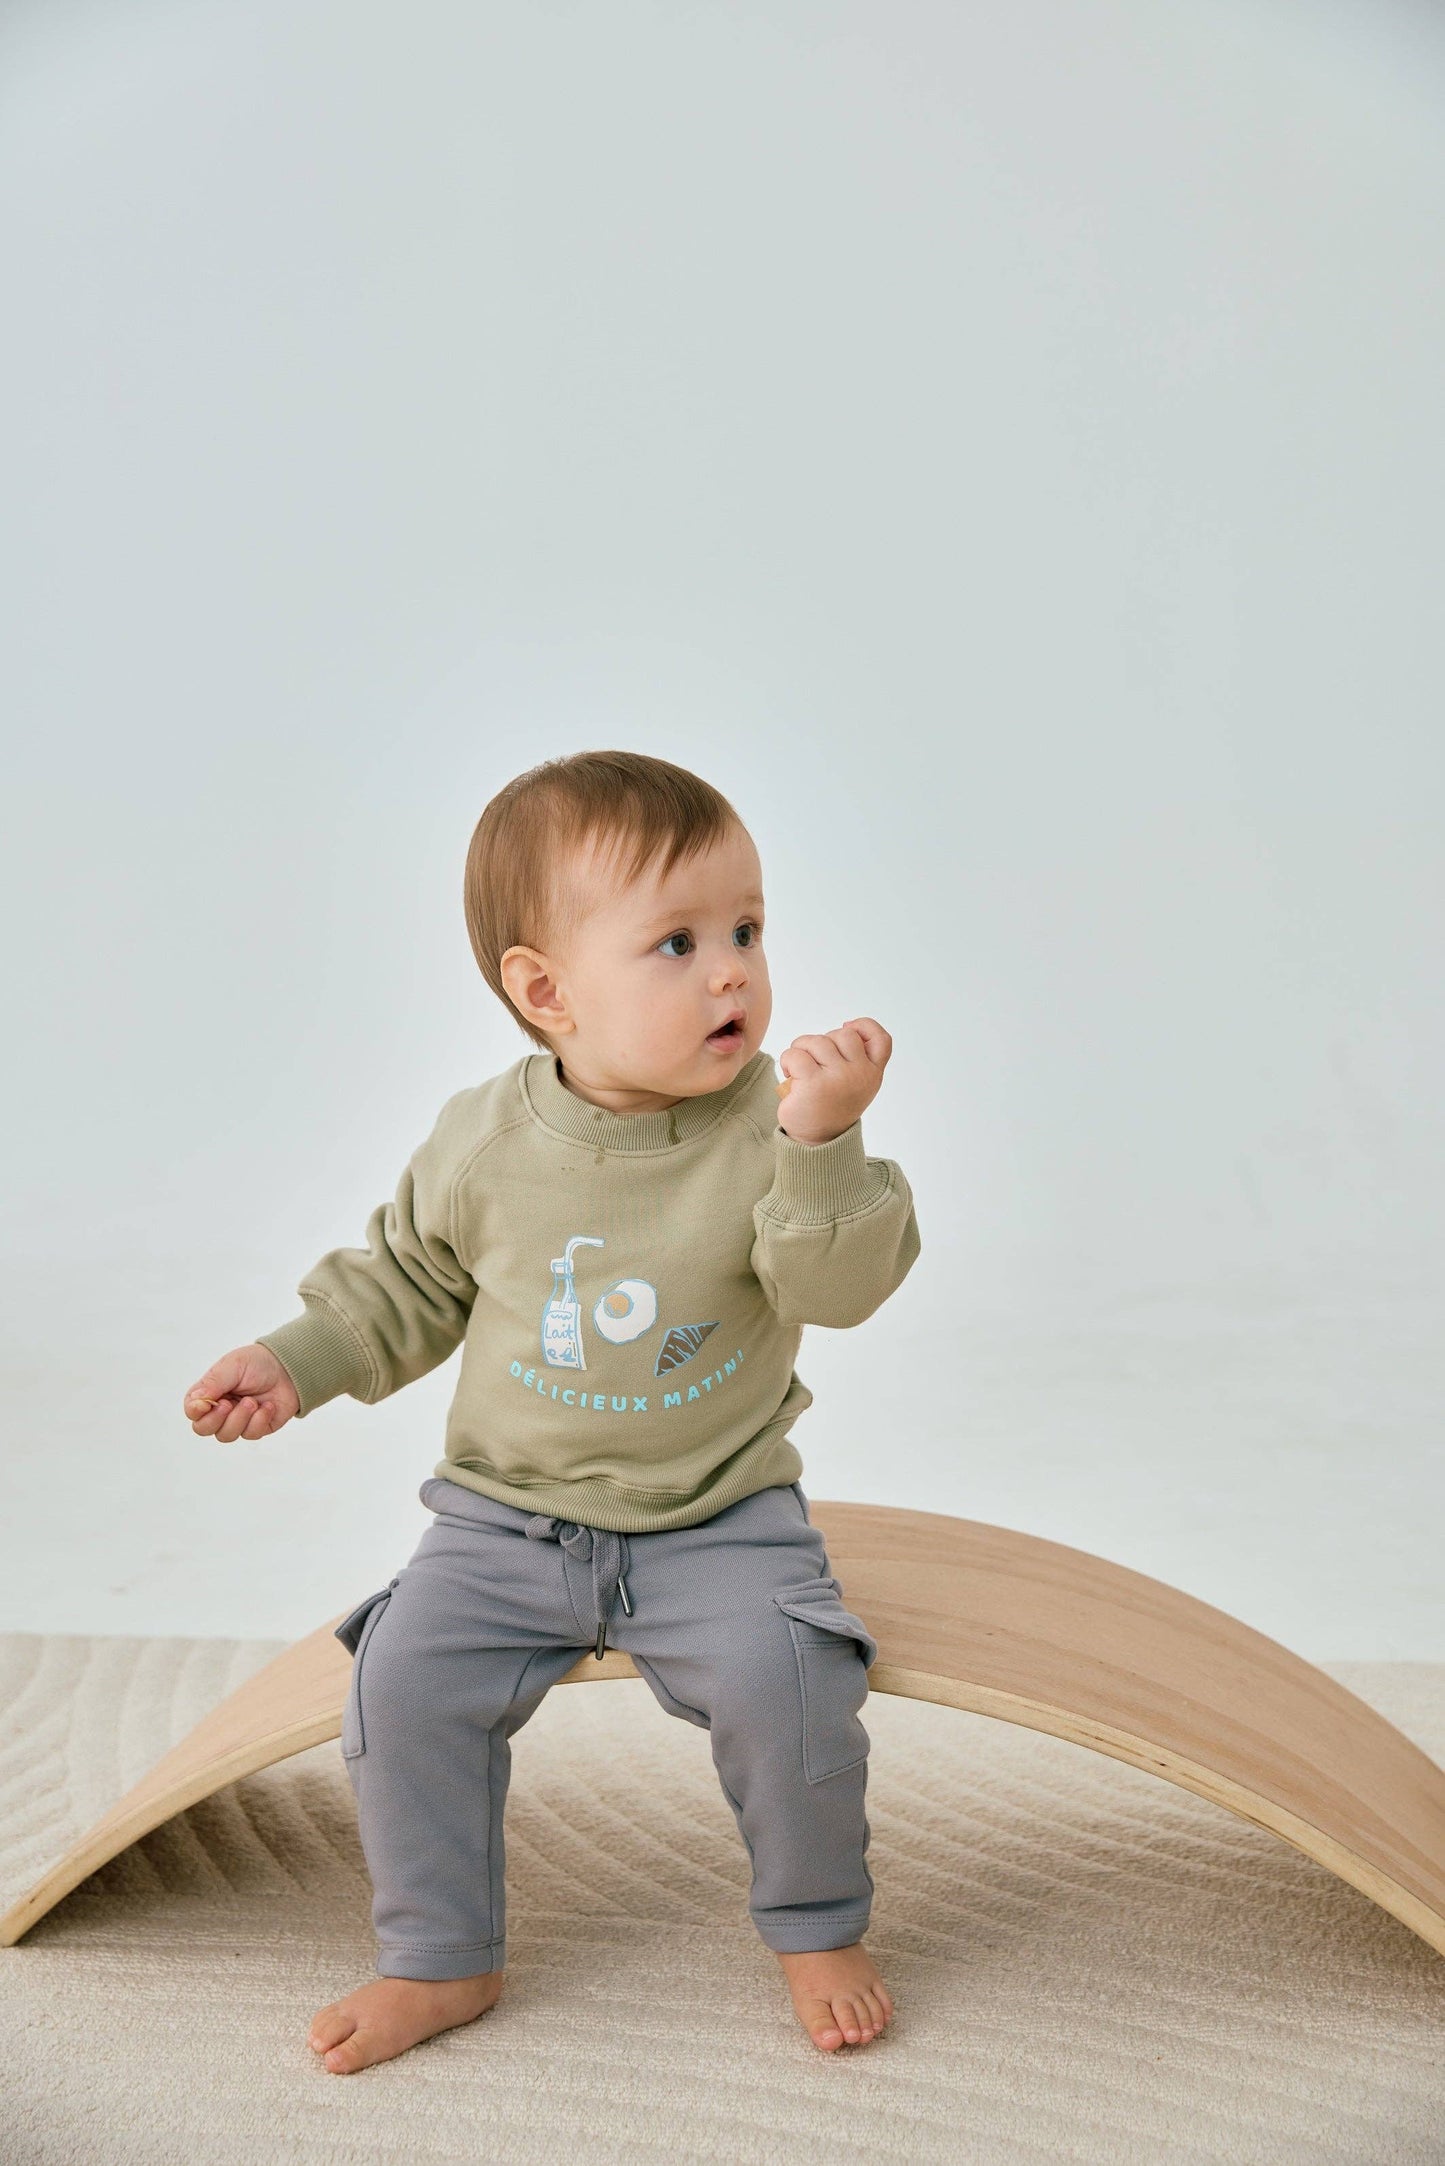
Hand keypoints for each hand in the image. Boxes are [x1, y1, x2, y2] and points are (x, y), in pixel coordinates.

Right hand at [183, 1344, 299, 1441]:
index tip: (208, 1404)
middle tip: (230, 1404)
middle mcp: (220, 1409)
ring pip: (226, 1435)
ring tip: (253, 1401)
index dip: (196, 1411)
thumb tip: (195, 1401)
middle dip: (217, 1419)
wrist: (289, 1368)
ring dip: (240, 1418)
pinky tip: (268, 1406)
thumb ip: (213, 1384)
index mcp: (209, 1392)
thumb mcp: (233, 1366)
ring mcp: (237, 1420)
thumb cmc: (258, 1363)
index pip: (192, 1410)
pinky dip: (260, 1419)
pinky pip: (250, 1434)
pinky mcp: (256, 1428)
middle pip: (203, 1429)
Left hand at [775, 1018, 892, 1144]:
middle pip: (842, 1034)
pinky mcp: (814, 1084)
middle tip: (814, 1061)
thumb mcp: (856, 1082)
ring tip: (800, 1069)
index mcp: (872, 1074)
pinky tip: (790, 1075)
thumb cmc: (832, 1105)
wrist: (818, 1142)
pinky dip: (788, 1061)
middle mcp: (860, 1075)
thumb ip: (859, 1056)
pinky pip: (796, 1055)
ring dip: (802, 1050)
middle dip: (823, 1041)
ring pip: (816, 1041)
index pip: (881, 1039)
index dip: (864, 1026)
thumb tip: (846, 1026)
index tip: (847, 1027)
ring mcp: (838, 1079)